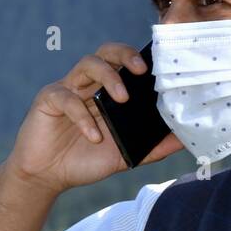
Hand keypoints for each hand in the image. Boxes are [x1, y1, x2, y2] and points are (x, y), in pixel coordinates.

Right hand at [7, 42, 180, 194]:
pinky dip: (82, 117)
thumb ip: (152, 148)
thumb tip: (184, 140)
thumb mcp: (125, 156)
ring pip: (87, 65)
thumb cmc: (83, 161)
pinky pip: (66, 98)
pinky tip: (93, 136)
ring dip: (108, 77)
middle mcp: (88, 85)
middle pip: (106, 53)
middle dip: (125, 54)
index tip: (161, 70)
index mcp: (105, 93)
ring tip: (122, 99)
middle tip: (141, 70)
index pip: (124, 65)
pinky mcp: (48, 99)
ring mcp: (67, 89)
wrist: (47, 177)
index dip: (140, 61)